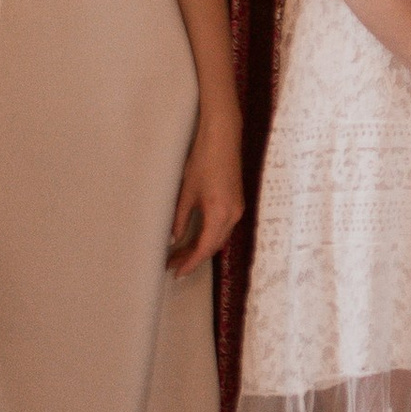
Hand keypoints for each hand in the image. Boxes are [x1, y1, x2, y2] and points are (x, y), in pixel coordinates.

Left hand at [168, 110, 244, 275]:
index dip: (191, 262)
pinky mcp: (236, 202)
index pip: (205, 247)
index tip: (177, 272)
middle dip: (194, 258)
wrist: (222, 138)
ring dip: (201, 247)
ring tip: (180, 254)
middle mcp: (233, 215)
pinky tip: (195, 238)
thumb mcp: (187, 192)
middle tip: (173, 265)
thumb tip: (175, 237)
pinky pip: (223, 228)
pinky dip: (209, 236)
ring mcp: (237, 209)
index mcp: (220, 214)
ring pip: (219, 238)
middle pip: (214, 246)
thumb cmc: (202, 161)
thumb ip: (181, 217)